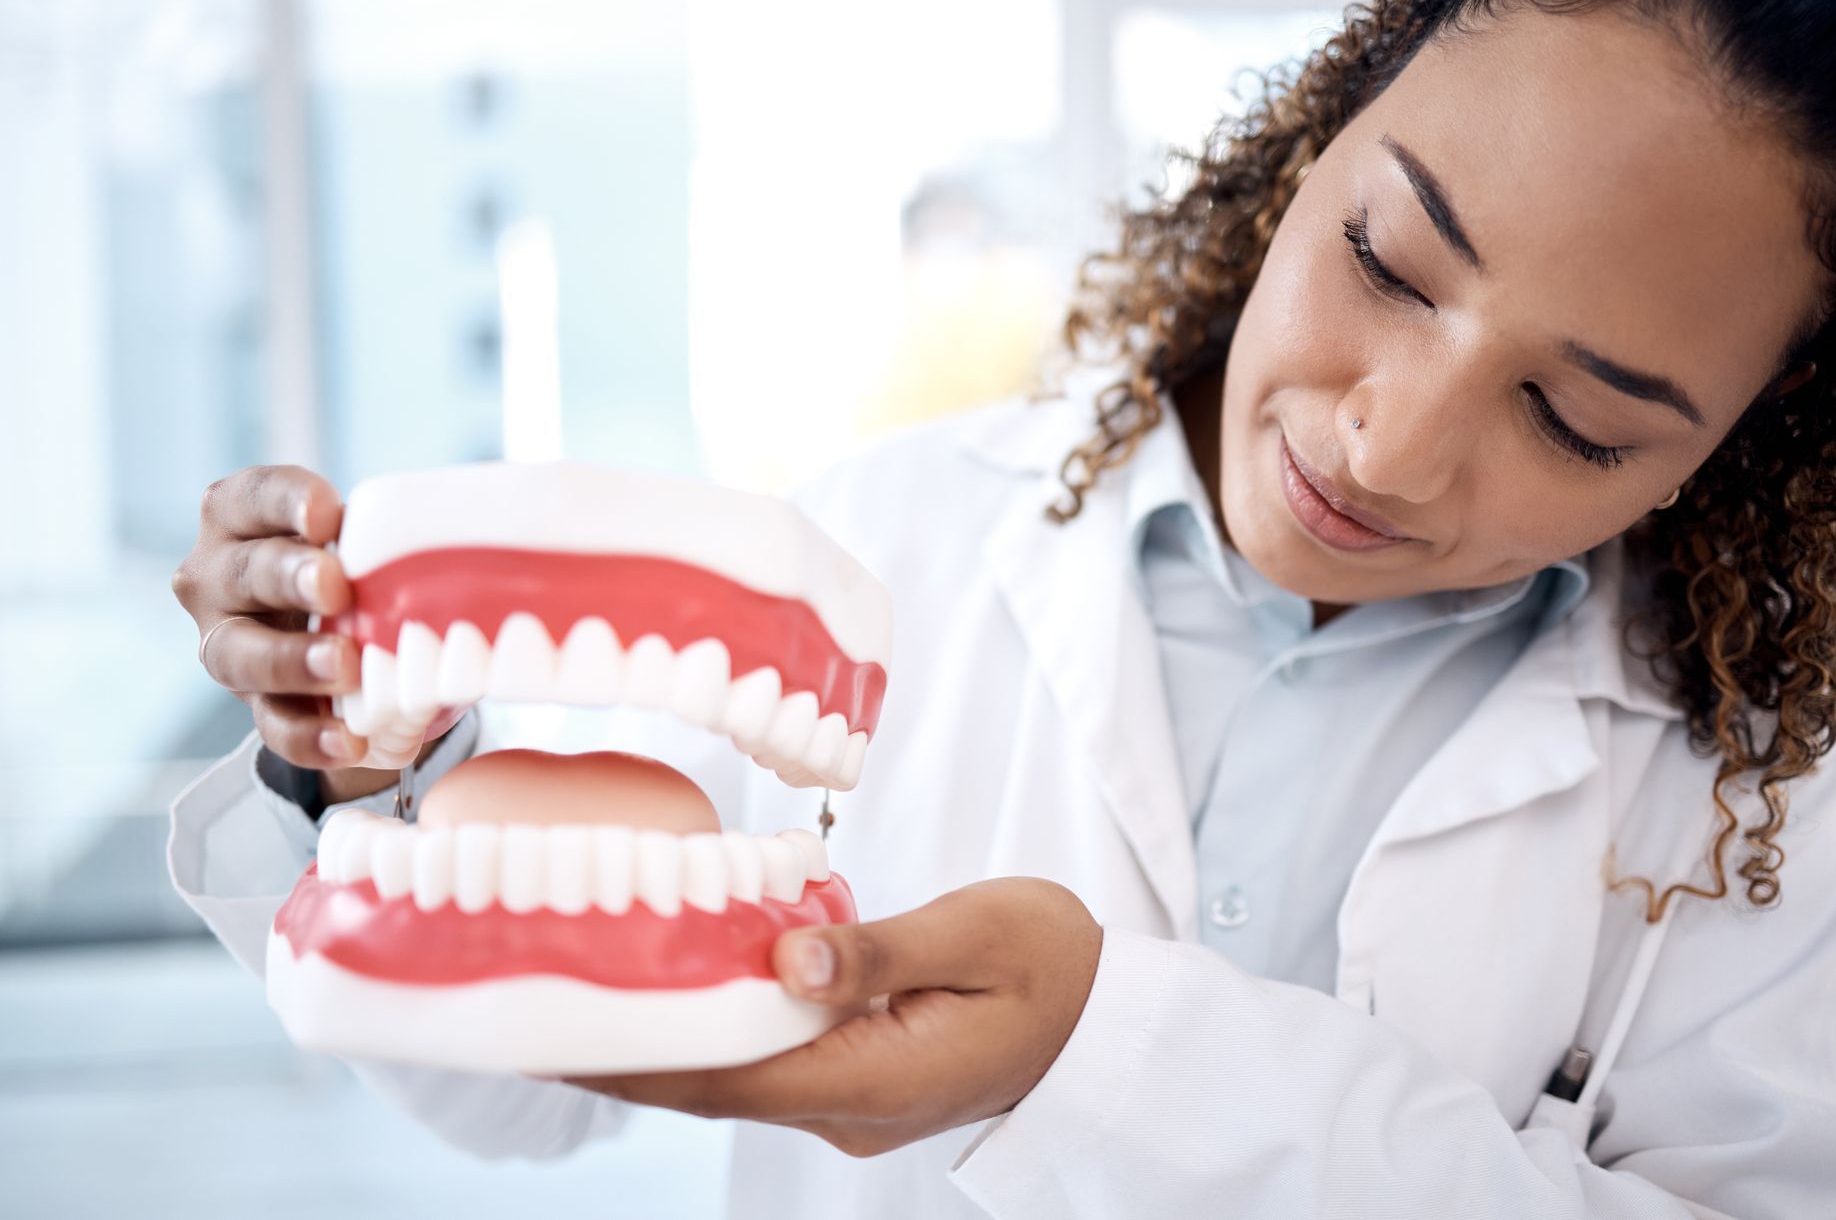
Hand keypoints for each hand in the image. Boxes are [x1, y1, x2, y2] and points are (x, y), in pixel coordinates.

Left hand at [563, 877, 1102, 1157]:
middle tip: (521, 998)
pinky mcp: (854, 1076)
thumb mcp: (981, 936)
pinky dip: (708, 1024)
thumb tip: (786, 956)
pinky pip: (763, 1056)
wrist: (1108, 1021)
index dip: (632, 1057)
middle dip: (618, 1048)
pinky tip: (664, 981)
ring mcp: (850, 1098)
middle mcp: (850, 1105)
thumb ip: (879, 950)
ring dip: (658, 1034)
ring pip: (731, 1071)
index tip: (550, 1031)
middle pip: (711, 1082)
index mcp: (879, 1079)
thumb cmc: (1056, 965)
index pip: (727, 1077)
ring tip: (570, 981)